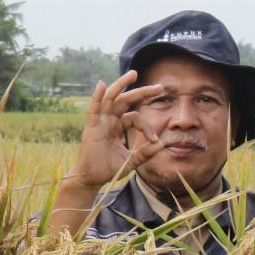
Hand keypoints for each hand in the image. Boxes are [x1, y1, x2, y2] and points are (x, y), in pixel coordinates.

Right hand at [66, 70, 163, 190]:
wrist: (92, 179)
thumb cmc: (108, 169)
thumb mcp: (132, 160)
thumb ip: (145, 152)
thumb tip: (163, 144)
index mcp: (118, 127)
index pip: (136, 118)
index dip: (148, 127)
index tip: (155, 140)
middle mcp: (109, 121)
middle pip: (125, 100)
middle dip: (142, 92)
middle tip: (160, 87)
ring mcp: (100, 123)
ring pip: (111, 99)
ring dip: (121, 85)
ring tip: (133, 74)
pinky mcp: (91, 128)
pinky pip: (94, 109)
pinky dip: (97, 97)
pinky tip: (101, 85)